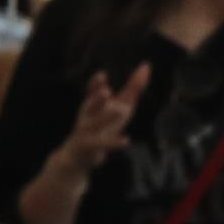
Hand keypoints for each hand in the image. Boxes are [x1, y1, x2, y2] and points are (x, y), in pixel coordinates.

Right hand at [49, 63, 148, 181]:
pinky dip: (113, 142)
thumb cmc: (102, 128)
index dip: (95, 85)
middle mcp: (86, 117)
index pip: (91, 92)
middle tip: (106, 92)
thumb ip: (133, 88)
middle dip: (97, 99)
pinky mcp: (89, 147)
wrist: (78, 157)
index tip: (102, 75)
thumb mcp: (119, 107)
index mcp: (91, 106)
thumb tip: (146, 66)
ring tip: (120, 111)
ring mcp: (85, 132)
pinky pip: (101, 145)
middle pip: (89, 106)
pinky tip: (127, 141)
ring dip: (105, 118)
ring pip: (94, 125)